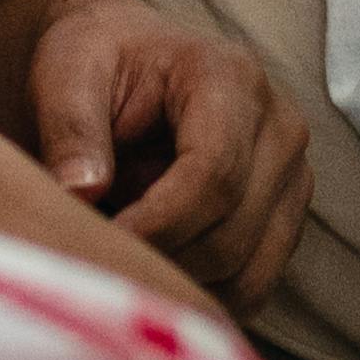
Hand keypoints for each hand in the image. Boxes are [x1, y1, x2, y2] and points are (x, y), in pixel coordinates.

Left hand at [13, 0, 318, 309]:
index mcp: (231, 77)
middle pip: (232, 234)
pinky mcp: (286, 220)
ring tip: (123, 256)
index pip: (213, 174)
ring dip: (178, 284)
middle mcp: (280, 127)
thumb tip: (80, 193)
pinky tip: (152, 270)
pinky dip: (199, 296)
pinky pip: (253, 288)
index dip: (156, 223)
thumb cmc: (96, 64)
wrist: (126, 64)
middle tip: (99, 257)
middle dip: (160, 259)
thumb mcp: (66, 75)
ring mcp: (293, 178)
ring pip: (247, 273)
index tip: (101, 242)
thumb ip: (70, 128)